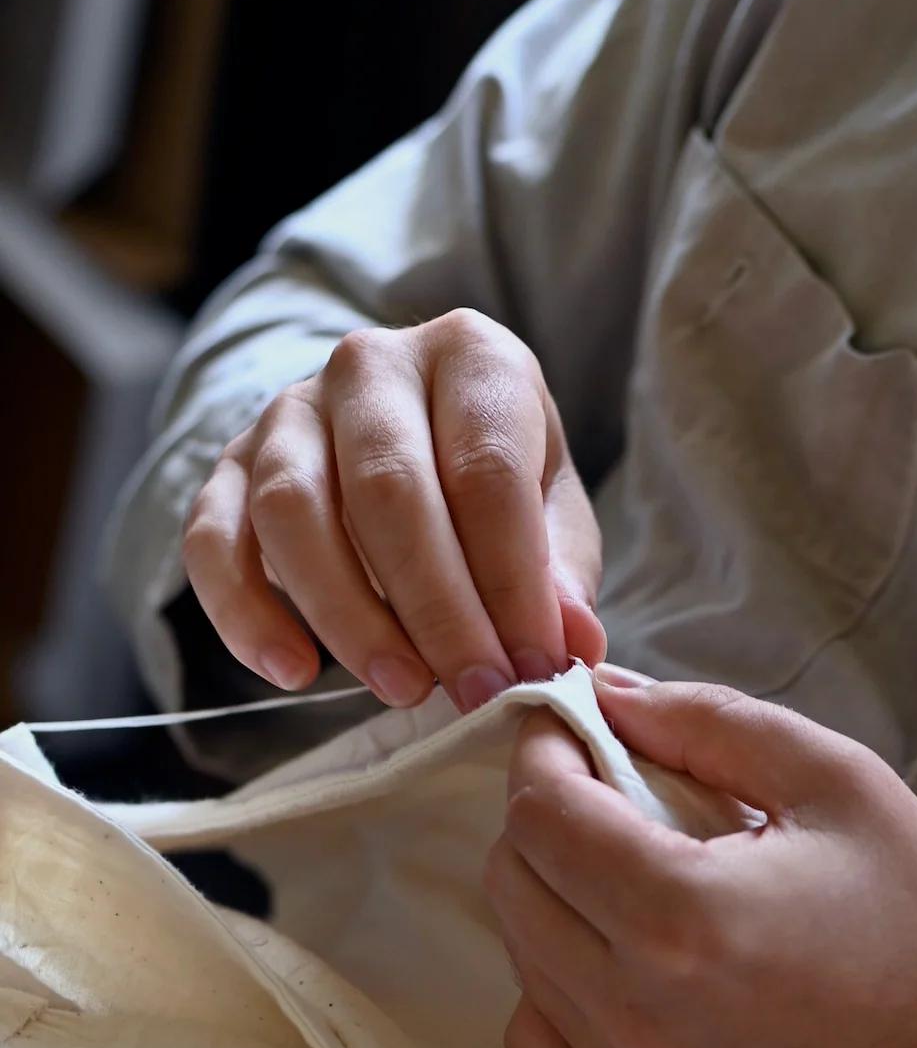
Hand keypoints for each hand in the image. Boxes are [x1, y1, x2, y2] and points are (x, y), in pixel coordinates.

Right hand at [181, 309, 605, 712]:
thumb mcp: (553, 512)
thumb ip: (561, 571)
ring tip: (402, 690)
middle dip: (437, 609)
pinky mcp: (228, 464)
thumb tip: (573, 639)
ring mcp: (288, 410)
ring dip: (348, 616)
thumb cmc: (495, 482)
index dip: (512, 581)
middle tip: (474, 692)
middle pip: (389, 490)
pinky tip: (293, 672)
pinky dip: (243, 613)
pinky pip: (213, 537)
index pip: (486, 470)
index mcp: (470, 355)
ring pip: (293, 510)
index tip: (535, 667)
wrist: (411, 439)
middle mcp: (371, 365)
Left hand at [484, 678, 916, 1047]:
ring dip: (556, 897)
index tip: (578, 728)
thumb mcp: (837, 780)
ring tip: (636, 871)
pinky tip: (621, 955)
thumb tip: (607, 694)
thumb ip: (708, 722)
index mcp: (685, 914)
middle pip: (514, 881)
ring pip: (520, 956)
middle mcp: (639, 1008)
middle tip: (612, 791)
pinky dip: (556, 987)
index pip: (542, 812)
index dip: (548, 752)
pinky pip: (538, 1041)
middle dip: (548, 817)